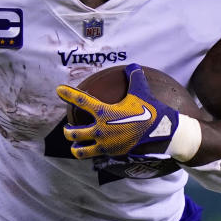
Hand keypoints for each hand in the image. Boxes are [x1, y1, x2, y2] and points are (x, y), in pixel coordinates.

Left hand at [56, 63, 180, 158]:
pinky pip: (95, 155)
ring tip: (75, 143)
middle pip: (73, 133)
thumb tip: (132, 65)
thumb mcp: (141, 92)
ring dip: (75, 146)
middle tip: (68, 128)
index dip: (68, 94)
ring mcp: (105, 144)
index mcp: (105, 113)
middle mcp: (101, 130)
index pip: (81, 101)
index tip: (58, 89)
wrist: (162, 133)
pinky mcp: (112, 154)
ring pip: (80, 150)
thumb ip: (134, 77)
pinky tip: (92, 149)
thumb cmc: (150, 111)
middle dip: (67, 131)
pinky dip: (91, 153)